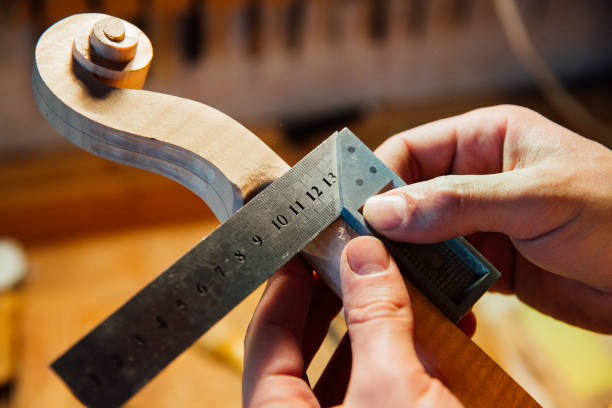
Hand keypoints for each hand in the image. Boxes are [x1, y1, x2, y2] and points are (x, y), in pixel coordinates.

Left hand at [243, 237, 461, 407]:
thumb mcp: (393, 389)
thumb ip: (375, 319)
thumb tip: (363, 256)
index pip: (265, 337)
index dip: (284, 285)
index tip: (302, 245)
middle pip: (302, 349)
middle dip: (331, 299)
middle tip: (348, 256)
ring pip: (346, 369)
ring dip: (374, 326)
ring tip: (393, 284)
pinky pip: (382, 389)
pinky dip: (404, 360)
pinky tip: (436, 333)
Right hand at [364, 105, 611, 332]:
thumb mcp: (533, 199)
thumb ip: (454, 204)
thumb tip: (380, 211)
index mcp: (485, 139)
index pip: (410, 151)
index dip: (377, 178)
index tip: (353, 214)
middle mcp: (475, 178)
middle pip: (408, 197)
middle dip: (388, 226)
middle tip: (362, 255)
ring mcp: (480, 222)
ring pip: (421, 238)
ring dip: (408, 260)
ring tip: (390, 283)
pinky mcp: (488, 263)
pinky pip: (444, 271)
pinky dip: (432, 286)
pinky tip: (425, 301)